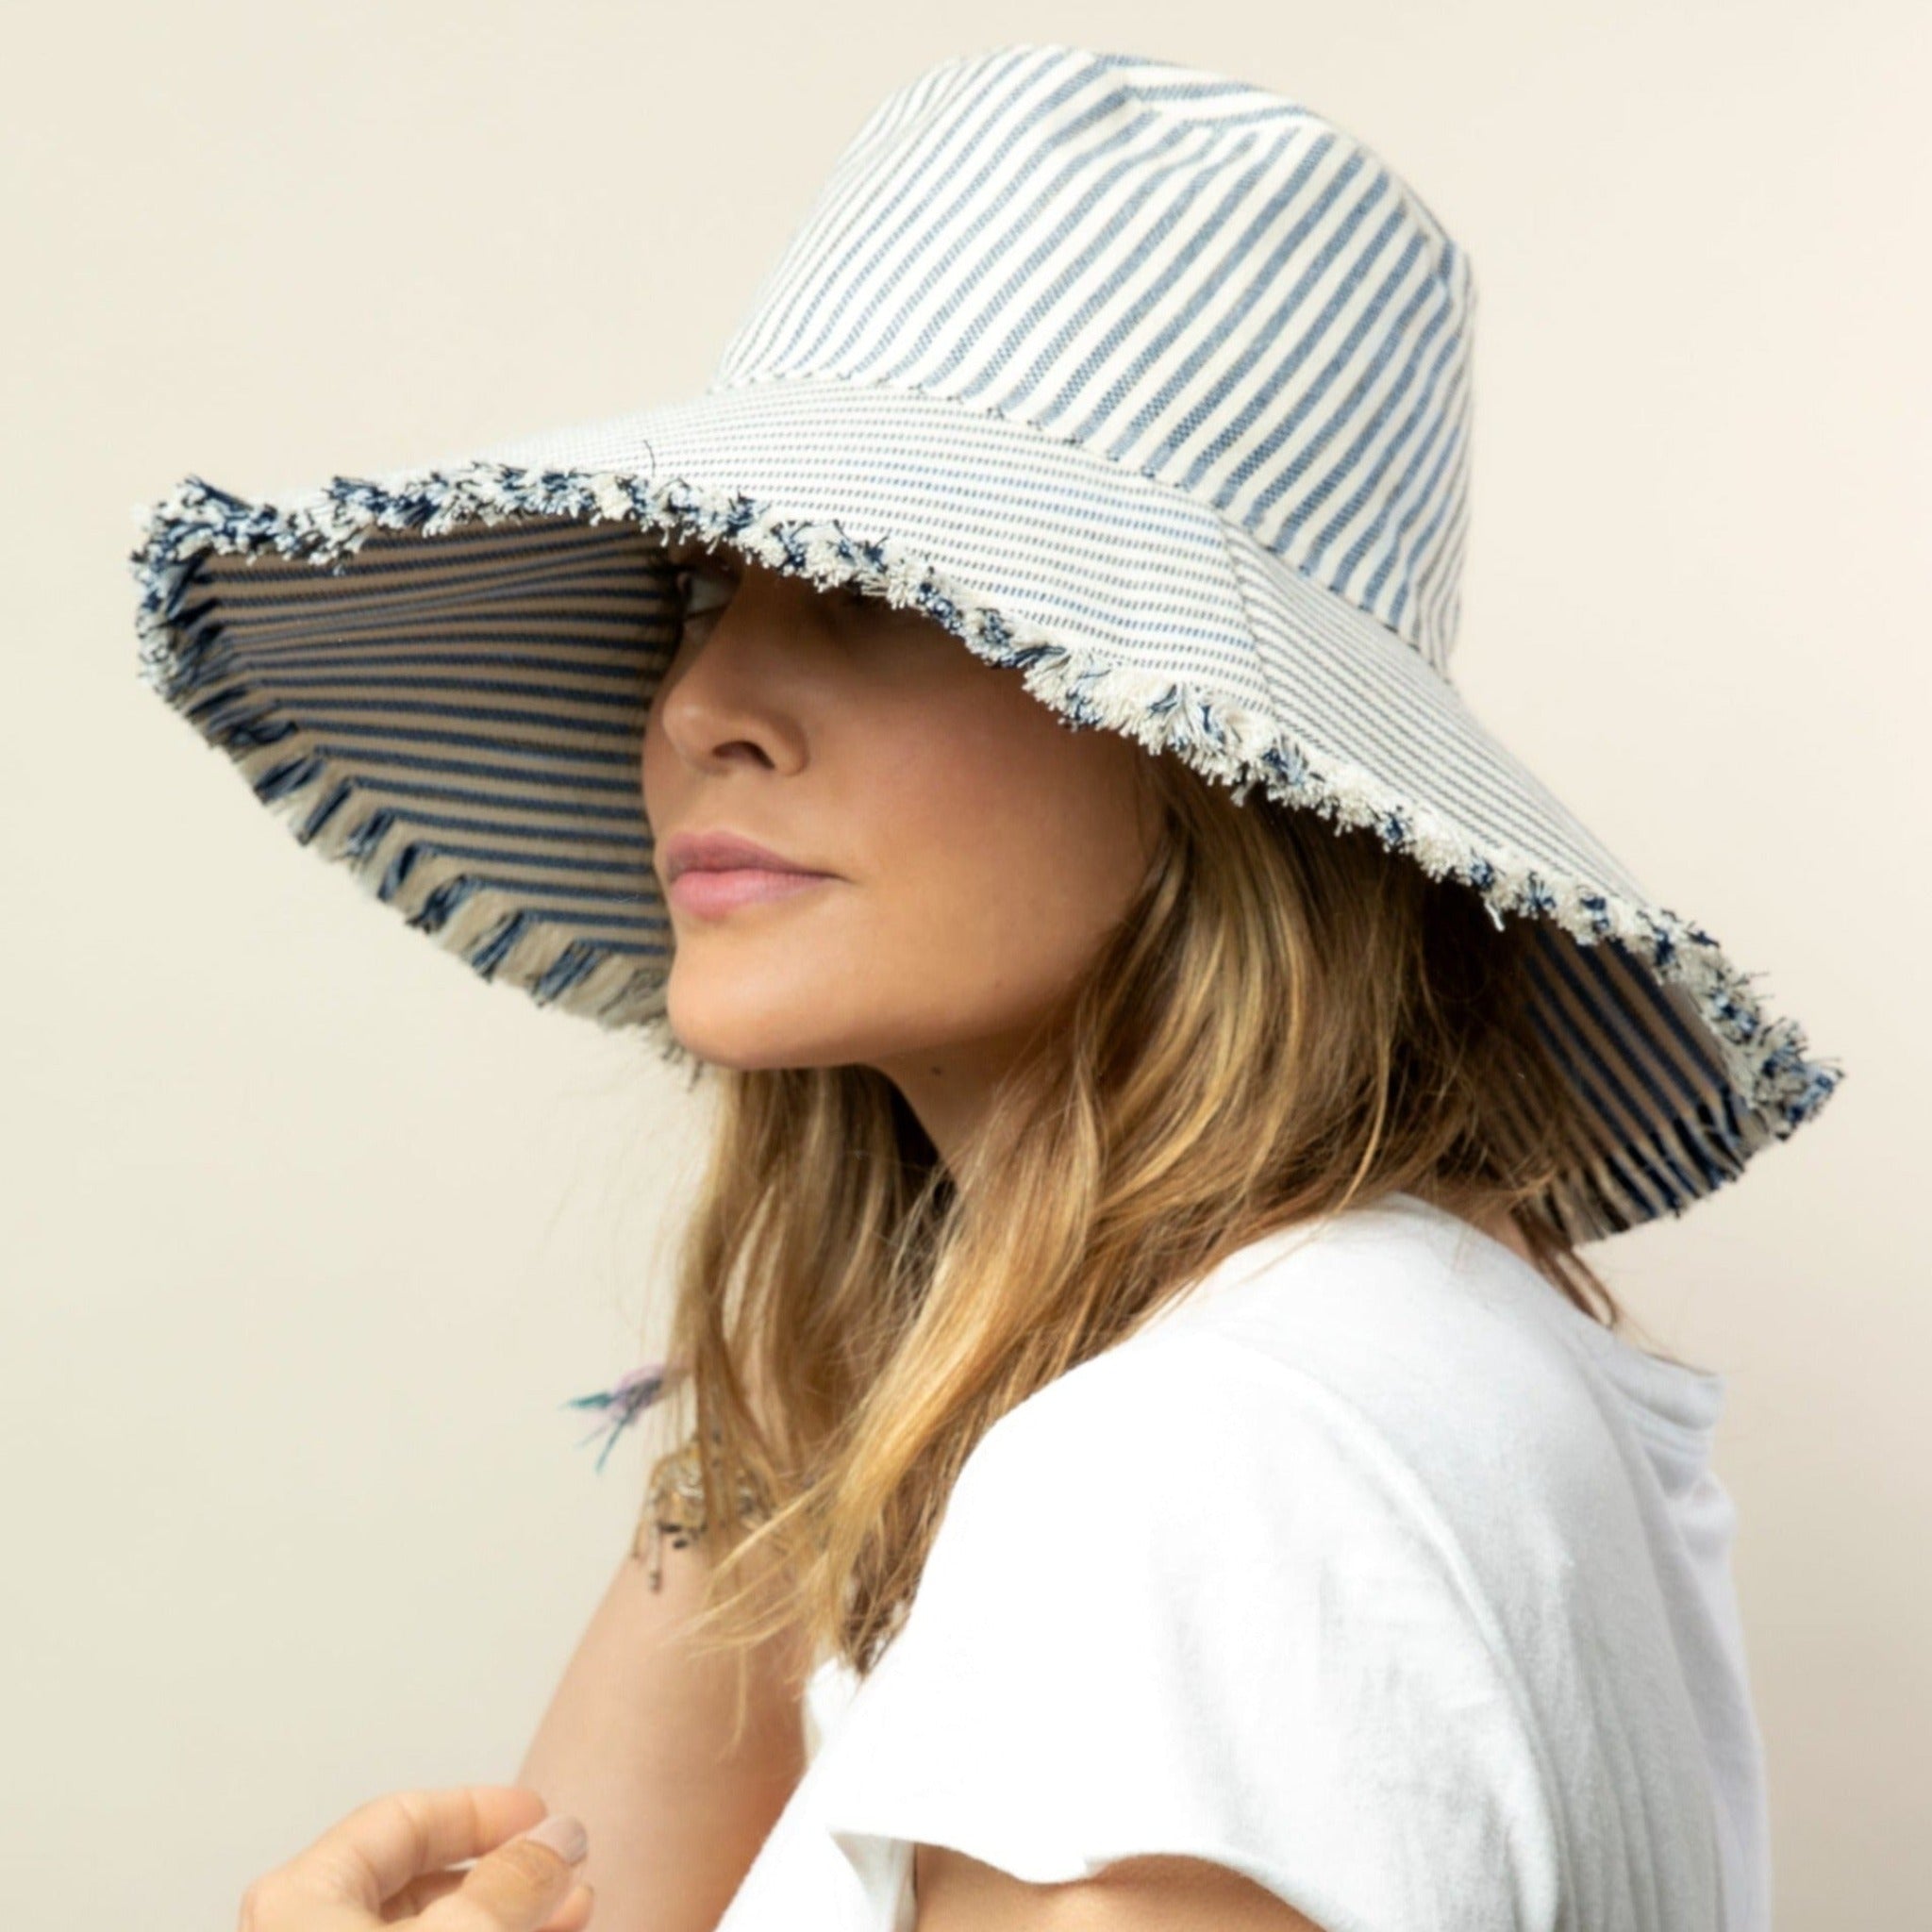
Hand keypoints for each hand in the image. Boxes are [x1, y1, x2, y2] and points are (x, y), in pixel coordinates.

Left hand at [236, 1785, 593, 1931]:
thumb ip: (509, 1886)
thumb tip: (558, 1836)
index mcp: (301, 1897)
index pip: (402, 1818)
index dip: (483, 1810)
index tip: (545, 1814)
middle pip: (417, 1880)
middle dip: (506, 1872)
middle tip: (567, 1872)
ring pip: (427, 1930)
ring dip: (505, 1917)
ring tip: (573, 1913)